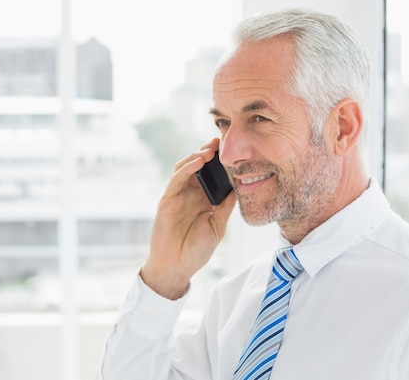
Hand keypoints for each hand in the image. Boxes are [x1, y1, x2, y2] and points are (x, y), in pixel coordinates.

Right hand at [140, 138, 236, 299]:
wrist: (177, 267)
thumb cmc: (196, 250)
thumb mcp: (218, 226)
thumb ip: (226, 206)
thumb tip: (241, 187)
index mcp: (203, 200)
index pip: (210, 175)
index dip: (218, 162)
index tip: (231, 150)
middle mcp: (189, 195)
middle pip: (197, 166)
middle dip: (207, 152)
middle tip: (220, 141)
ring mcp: (177, 196)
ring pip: (185, 168)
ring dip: (196, 156)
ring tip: (210, 149)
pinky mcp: (167, 200)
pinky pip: (176, 180)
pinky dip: (186, 168)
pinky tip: (198, 161)